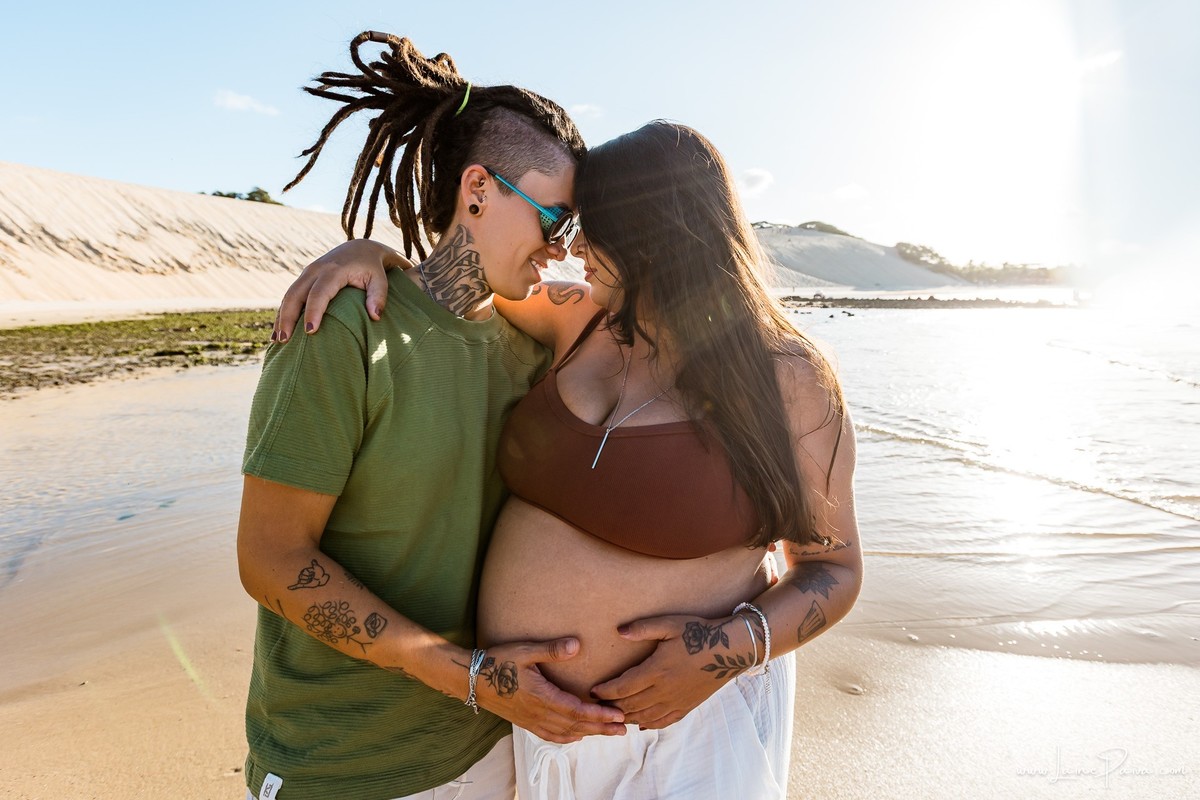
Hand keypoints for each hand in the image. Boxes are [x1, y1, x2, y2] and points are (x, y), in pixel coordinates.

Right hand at [274, 239, 407, 341]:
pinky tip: (279, 331)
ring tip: (277, 341)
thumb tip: (375, 316)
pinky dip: (283, 313)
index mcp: (334, 270)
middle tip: (285, 341)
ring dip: (281, 317)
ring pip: (289, 295)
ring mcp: (307, 273)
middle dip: (288, 317)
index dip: (313, 312)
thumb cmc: (373, 268)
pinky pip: (290, 296)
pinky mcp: (304, 277)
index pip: (319, 293)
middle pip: (296, 294)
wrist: (361, 248)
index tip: (310, 332)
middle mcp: (316, 270)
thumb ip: (379, 297)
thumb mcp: (380, 280)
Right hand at [475, 637, 626, 743]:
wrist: (471, 680)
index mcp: (542, 697)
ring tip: (609, 732)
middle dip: (602, 727)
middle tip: (624, 728)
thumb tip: (577, 645)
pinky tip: (577, 736)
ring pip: (566, 733)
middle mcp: (539, 713)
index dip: (600, 714)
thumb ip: (551, 650)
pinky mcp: (526, 722)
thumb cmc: (498, 661)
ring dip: (590, 733)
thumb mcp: (525, 651)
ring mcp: (532, 720)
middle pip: (577, 726)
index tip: (619, 714)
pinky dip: (568, 738)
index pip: (577, 711)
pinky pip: (551, 735)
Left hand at [590, 614, 753, 729]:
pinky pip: (663, 722)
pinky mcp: (686, 707)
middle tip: (596, 705)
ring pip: (644, 717)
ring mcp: (675, 702)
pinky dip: (648, 724)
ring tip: (614, 714)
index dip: (605, 691)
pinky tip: (641, 724)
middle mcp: (664, 691)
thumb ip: (643, 628)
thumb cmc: (699, 633)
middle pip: (630, 705)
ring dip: (626, 717)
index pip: (622, 687)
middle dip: (610, 706)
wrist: (731, 650)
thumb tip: (619, 631)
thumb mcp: (669, 624)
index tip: (593, 691)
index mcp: (656, 671)